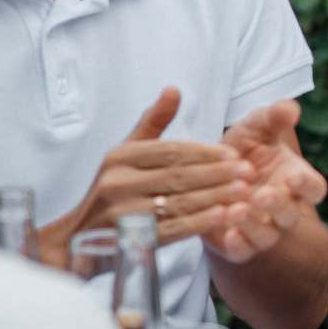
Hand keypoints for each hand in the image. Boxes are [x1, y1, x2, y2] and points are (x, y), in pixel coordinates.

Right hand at [42, 88, 251, 259]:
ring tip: (243, 193)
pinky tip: (222, 217)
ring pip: (178, 202)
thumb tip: (174, 89)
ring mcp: (123, 213)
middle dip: (217, 174)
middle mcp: (118, 183)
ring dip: (214, 198)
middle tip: (247, 172)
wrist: (79, 237)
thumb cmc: (112, 190)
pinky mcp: (130, 239)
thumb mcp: (127, 152)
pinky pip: (171, 229)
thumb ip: (153, 122)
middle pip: (177, 177)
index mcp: (120, 158)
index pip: (170, 151)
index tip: (233, 154)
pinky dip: (199, 223)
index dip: (204, 152)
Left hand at [203, 100, 327, 266]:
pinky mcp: (238, 244)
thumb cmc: (242, 150)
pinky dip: (238, 245)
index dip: (308, 186)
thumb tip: (291, 108)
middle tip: (264, 194)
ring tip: (237, 210)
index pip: (315, 189)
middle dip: (279, 206)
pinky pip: (243, 251)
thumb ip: (273, 117)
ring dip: (255, 226)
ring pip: (267, 236)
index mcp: (295, 181)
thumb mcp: (254, 128)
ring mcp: (262, 229)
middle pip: (291, 215)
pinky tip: (228, 234)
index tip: (294, 178)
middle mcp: (282, 209)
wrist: (208, 176)